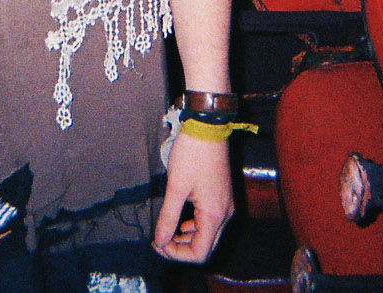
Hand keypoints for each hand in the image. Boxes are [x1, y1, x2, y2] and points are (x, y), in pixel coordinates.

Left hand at [152, 132, 233, 262]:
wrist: (208, 127)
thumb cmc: (192, 154)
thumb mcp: (176, 187)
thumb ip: (168, 217)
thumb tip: (159, 240)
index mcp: (214, 215)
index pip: (199, 253)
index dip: (176, 254)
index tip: (157, 243)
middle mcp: (225, 214)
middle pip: (205, 247)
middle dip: (180, 248)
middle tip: (158, 240)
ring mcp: (225, 205)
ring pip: (208, 235)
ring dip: (187, 238)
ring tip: (166, 230)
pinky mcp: (222, 196)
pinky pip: (209, 221)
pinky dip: (194, 226)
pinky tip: (180, 219)